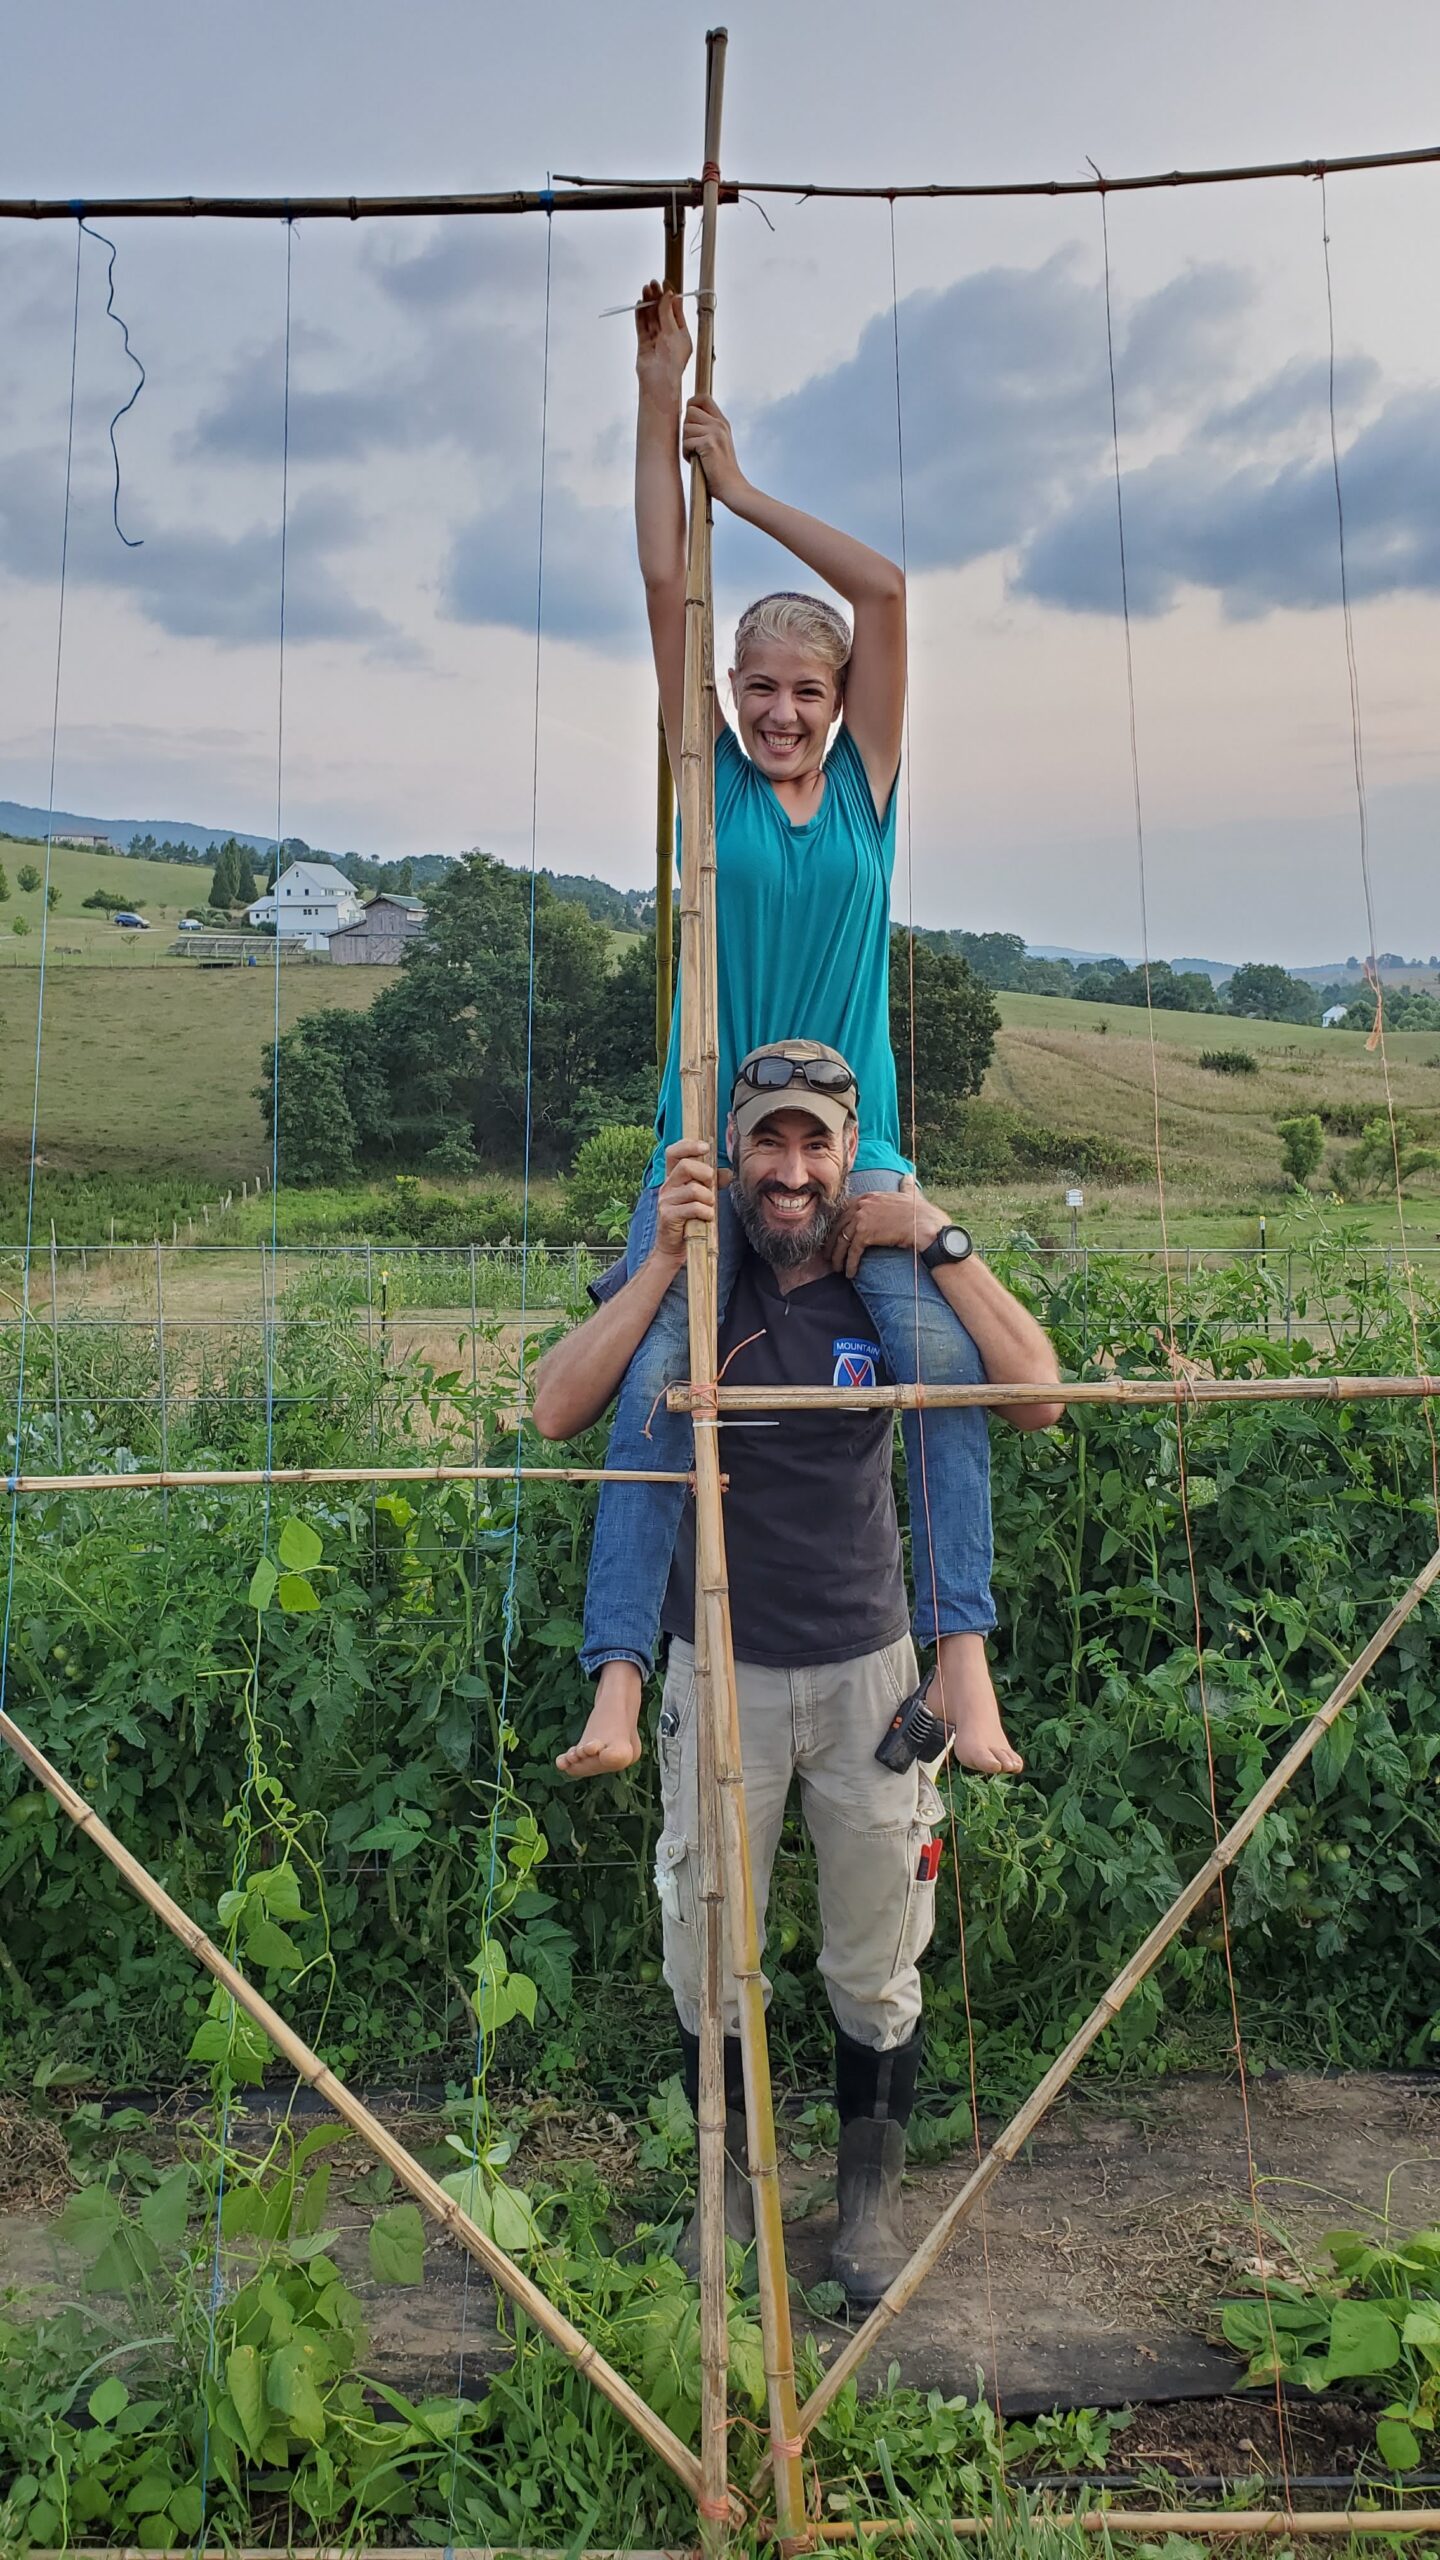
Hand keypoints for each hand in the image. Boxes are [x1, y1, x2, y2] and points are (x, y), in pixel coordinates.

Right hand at [635, 280, 691, 402]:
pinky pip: (642, 326)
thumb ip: (668, 312)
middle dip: (657, 298)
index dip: (671, 297)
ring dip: (648, 304)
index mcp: (682, 335)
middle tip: (652, 284)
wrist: (659, 380)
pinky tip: (639, 304)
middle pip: (662, 313)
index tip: (666, 283)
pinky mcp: (644, 345)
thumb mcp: (674, 331)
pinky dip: (640, 315)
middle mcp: (669, 337)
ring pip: (651, 318)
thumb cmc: (672, 360)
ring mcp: (656, 341)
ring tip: (645, 289)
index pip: (676, 312)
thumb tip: (668, 294)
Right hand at [653, 1138, 723, 1266]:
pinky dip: (705, 1211)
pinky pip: (692, 1208)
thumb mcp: (702, 1197)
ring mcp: (665, 1201)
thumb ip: (713, 1183)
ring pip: (691, 1189)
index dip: (688, 1145)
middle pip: (684, 1166)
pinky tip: (707, 1217)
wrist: (674, 1246)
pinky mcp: (668, 1215)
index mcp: (673, 1177)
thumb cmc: (689, 1219)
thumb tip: (728, 1172)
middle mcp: (667, 1186)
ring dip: (707, 1197)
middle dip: (704, 1172)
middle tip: (712, 1182)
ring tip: (710, 1205)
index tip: (705, 1147)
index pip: (673, 1152)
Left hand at [682, 394, 746, 505]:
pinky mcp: (709, 444)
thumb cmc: (720, 471)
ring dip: (686, 444)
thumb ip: (706, 430)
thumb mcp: (717, 444)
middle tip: (693, 444)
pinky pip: (687, 442)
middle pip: (690, 411)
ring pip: (686, 427)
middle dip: (686, 428)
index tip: (688, 419)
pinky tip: (697, 462)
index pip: (703, 398)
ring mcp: (715, 432)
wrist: (732, 488)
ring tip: (696, 455)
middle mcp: (719, 424)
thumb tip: (685, 418)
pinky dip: (687, 454)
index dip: (691, 403)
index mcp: (722, 422)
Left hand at [827, 1177, 945, 1280]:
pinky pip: (852, 1251)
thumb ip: (906, 1186)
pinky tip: (850, 1273)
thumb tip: (908, 1177)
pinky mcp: (865, 1234)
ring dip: (838, 1256)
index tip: (835, 1237)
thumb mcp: (911, 1195)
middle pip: (839, 1225)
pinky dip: (849, 1264)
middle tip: (829, 1255)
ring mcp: (861, 1218)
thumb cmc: (921, 1213)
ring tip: (837, 1268)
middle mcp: (862, 1205)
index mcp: (868, 1196)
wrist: (925, 1225)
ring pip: (842, 1240)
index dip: (838, 1226)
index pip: (844, 1211)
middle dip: (832, 1242)